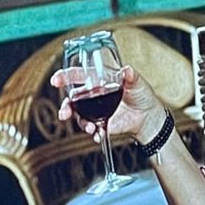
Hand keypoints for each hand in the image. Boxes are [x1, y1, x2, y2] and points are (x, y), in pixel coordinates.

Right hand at [50, 64, 165, 143]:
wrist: (149, 117)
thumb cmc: (142, 96)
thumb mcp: (137, 82)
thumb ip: (130, 76)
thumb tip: (127, 70)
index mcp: (99, 81)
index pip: (78, 76)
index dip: (65, 77)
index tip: (56, 80)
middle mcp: (93, 96)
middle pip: (72, 100)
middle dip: (65, 107)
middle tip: (64, 113)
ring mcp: (95, 111)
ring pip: (79, 116)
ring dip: (81, 123)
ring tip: (90, 128)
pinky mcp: (101, 124)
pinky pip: (92, 129)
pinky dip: (94, 133)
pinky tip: (99, 133)